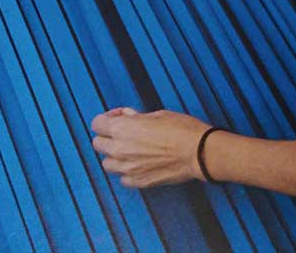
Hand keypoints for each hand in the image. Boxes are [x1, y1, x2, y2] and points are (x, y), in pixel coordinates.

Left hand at [91, 107, 212, 187]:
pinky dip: (127, 171)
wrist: (199, 152)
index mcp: (123, 129)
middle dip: (108, 137)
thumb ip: (136, 117)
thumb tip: (127, 117)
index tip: (119, 118)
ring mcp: (128, 168)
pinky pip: (122, 178)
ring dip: (115, 156)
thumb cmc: (182, 130)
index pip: (96, 124)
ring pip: (107, 164)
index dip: (107, 118)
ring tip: (131, 150)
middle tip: (123, 134)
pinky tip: (139, 164)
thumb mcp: (158, 114)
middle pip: (98, 144)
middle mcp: (120, 149)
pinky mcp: (138, 182)